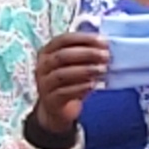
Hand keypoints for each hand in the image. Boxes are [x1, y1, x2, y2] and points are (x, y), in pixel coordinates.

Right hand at [25, 20, 112, 146]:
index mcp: (47, 52)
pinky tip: (93, 84)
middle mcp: (42, 66)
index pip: (63, 39)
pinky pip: (64, 92)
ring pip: (62, 74)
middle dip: (87, 54)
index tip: (103, 41)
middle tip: (106, 56)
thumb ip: (85, 53)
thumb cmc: (68, 81)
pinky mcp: (50, 100)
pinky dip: (80, 87)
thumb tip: (105, 44)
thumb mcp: (74, 64)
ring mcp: (44, 83)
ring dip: (85, 70)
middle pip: (63, 56)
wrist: (57, 109)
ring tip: (103, 70)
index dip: (83, 39)